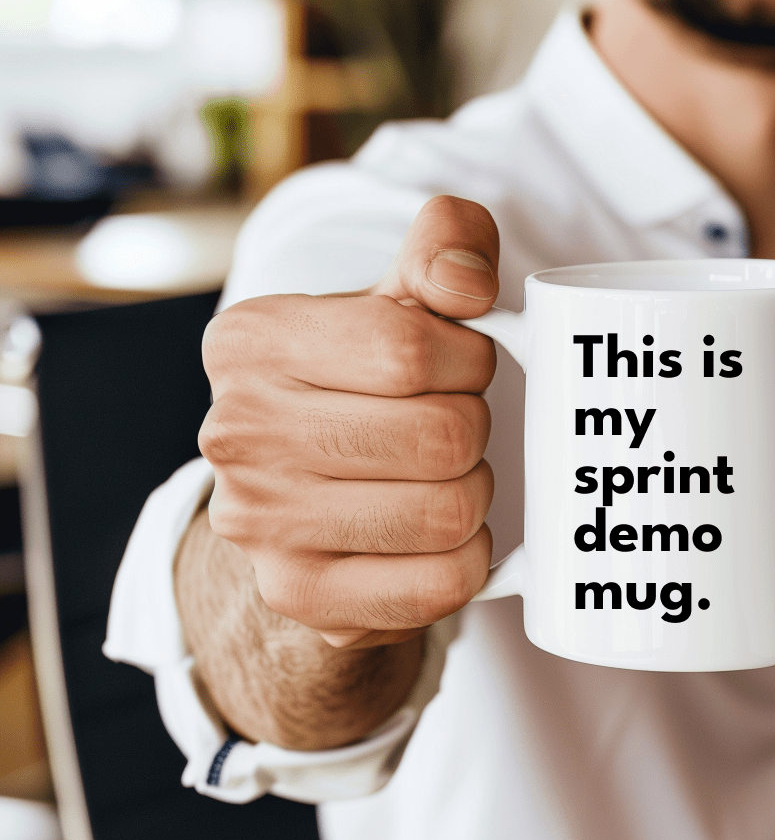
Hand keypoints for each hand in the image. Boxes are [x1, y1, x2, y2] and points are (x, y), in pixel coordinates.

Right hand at [200, 196, 499, 648]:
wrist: (305, 486)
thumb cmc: (365, 381)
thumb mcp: (400, 294)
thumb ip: (447, 245)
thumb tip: (468, 282)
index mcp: (251, 339)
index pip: (409, 347)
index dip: (467, 360)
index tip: (457, 366)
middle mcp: (236, 431)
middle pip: (440, 435)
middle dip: (471, 427)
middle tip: (448, 427)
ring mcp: (260, 524)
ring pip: (450, 512)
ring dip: (472, 492)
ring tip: (439, 477)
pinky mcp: (300, 594)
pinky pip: (442, 584)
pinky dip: (468, 557)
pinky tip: (440, 534)